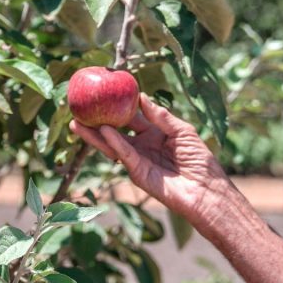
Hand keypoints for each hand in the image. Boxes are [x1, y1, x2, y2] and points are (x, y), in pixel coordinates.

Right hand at [69, 93, 232, 226]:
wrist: (205, 190)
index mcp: (154, 133)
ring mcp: (137, 160)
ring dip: (94, 134)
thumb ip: (161, 116)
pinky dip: (113, 142)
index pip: (132, 117)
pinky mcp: (137, 172)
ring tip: (77, 122)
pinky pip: (123, 154)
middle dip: (98, 121)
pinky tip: (104, 130)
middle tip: (82, 108)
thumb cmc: (200, 160)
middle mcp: (142, 145)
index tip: (107, 92)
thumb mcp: (183, 131)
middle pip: (116, 131)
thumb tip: (141, 97)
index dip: (120, 106)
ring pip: (112, 144)